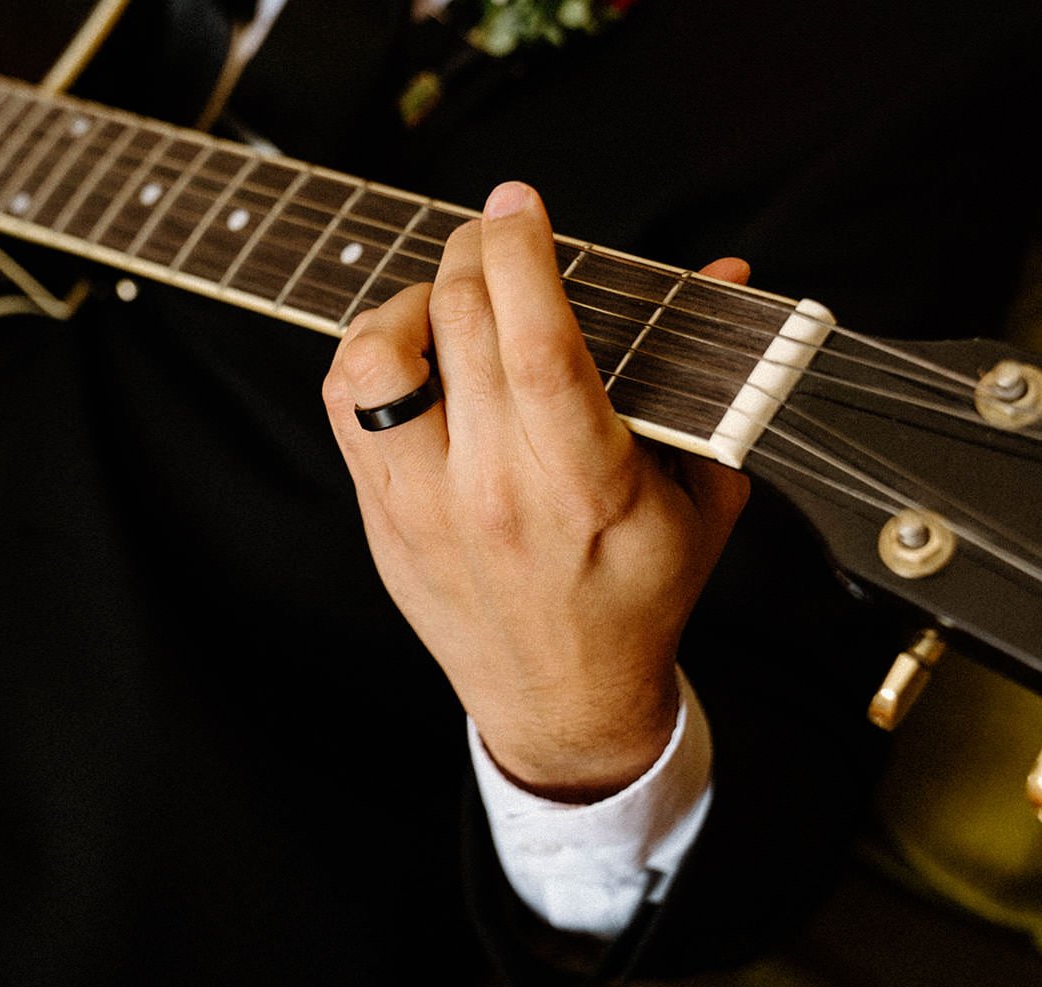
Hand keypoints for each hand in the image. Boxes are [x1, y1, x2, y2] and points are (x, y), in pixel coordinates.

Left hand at [323, 181, 749, 801]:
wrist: (563, 701)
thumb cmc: (639, 598)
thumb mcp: (701, 496)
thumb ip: (708, 383)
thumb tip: (724, 276)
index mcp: (586, 485)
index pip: (540, 345)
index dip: (524, 257)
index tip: (521, 204)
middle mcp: (495, 491)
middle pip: (459, 327)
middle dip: (474, 250)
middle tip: (496, 231)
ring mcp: (424, 507)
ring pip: (376, 362)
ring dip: (409, 302)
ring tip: (447, 300)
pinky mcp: (381, 519)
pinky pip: (344, 408)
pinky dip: (368, 355)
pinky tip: (411, 351)